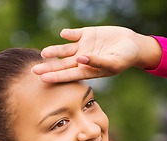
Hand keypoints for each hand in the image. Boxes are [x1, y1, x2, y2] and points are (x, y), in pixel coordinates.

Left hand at [32, 26, 161, 82]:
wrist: (132, 45)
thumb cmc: (124, 58)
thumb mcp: (113, 62)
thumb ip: (97, 62)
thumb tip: (81, 58)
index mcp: (87, 70)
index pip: (68, 75)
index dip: (55, 77)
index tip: (43, 79)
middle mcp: (82, 60)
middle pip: (62, 65)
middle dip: (49, 68)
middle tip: (34, 70)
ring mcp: (83, 47)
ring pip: (64, 50)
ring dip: (54, 51)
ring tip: (44, 53)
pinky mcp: (86, 34)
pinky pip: (74, 34)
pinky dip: (69, 34)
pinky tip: (64, 34)